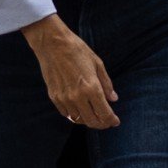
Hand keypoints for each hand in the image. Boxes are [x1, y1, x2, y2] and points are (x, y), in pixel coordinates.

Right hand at [22, 14, 119, 128]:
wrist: (52, 44)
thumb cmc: (77, 50)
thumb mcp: (98, 64)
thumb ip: (106, 84)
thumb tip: (113, 99)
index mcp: (92, 88)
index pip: (104, 114)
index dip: (111, 120)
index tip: (115, 121)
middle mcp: (78, 97)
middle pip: (92, 121)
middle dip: (101, 124)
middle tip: (106, 122)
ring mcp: (64, 99)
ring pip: (78, 120)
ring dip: (88, 120)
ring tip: (94, 116)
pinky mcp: (54, 97)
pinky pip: (66, 114)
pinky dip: (75, 115)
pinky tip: (80, 110)